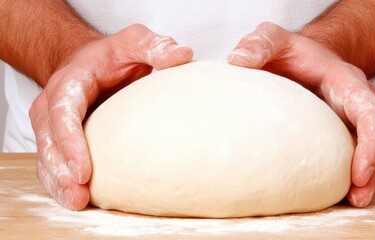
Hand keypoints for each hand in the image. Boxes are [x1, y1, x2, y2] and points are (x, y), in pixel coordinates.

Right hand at [29, 24, 192, 209]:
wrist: (90, 61)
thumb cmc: (112, 55)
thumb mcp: (135, 42)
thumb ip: (155, 47)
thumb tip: (183, 56)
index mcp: (71, 81)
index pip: (63, 112)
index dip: (70, 142)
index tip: (84, 171)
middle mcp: (53, 103)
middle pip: (49, 140)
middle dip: (61, 170)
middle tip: (80, 195)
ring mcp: (52, 123)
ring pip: (47, 155)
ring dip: (58, 182)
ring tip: (77, 202)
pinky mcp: (59, 138)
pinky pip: (53, 161)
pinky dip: (61, 181)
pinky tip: (76, 198)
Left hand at [228, 22, 374, 206]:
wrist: (299, 57)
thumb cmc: (287, 51)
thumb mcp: (273, 40)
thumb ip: (259, 44)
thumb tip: (238, 61)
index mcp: (344, 82)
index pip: (369, 112)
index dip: (372, 143)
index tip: (359, 172)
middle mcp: (356, 100)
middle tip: (358, 196)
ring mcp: (352, 117)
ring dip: (373, 176)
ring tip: (355, 200)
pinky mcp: (344, 131)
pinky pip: (363, 152)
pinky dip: (362, 173)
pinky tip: (346, 193)